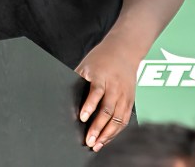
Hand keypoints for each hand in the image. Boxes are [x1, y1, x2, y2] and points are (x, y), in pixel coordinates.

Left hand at [75, 34, 138, 151]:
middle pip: (108, 109)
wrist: (124, 50)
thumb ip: (78, 80)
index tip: (82, 117)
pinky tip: (107, 139)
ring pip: (118, 118)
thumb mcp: (86, 65)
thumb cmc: (101, 58)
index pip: (96, 92)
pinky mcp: (130, 100)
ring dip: (107, 133)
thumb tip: (64, 97)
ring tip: (96, 144)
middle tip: (89, 140)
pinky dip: (116, 131)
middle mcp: (115, 86)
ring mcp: (125, 94)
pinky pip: (124, 119)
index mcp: (102, 75)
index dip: (89, 106)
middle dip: (98, 127)